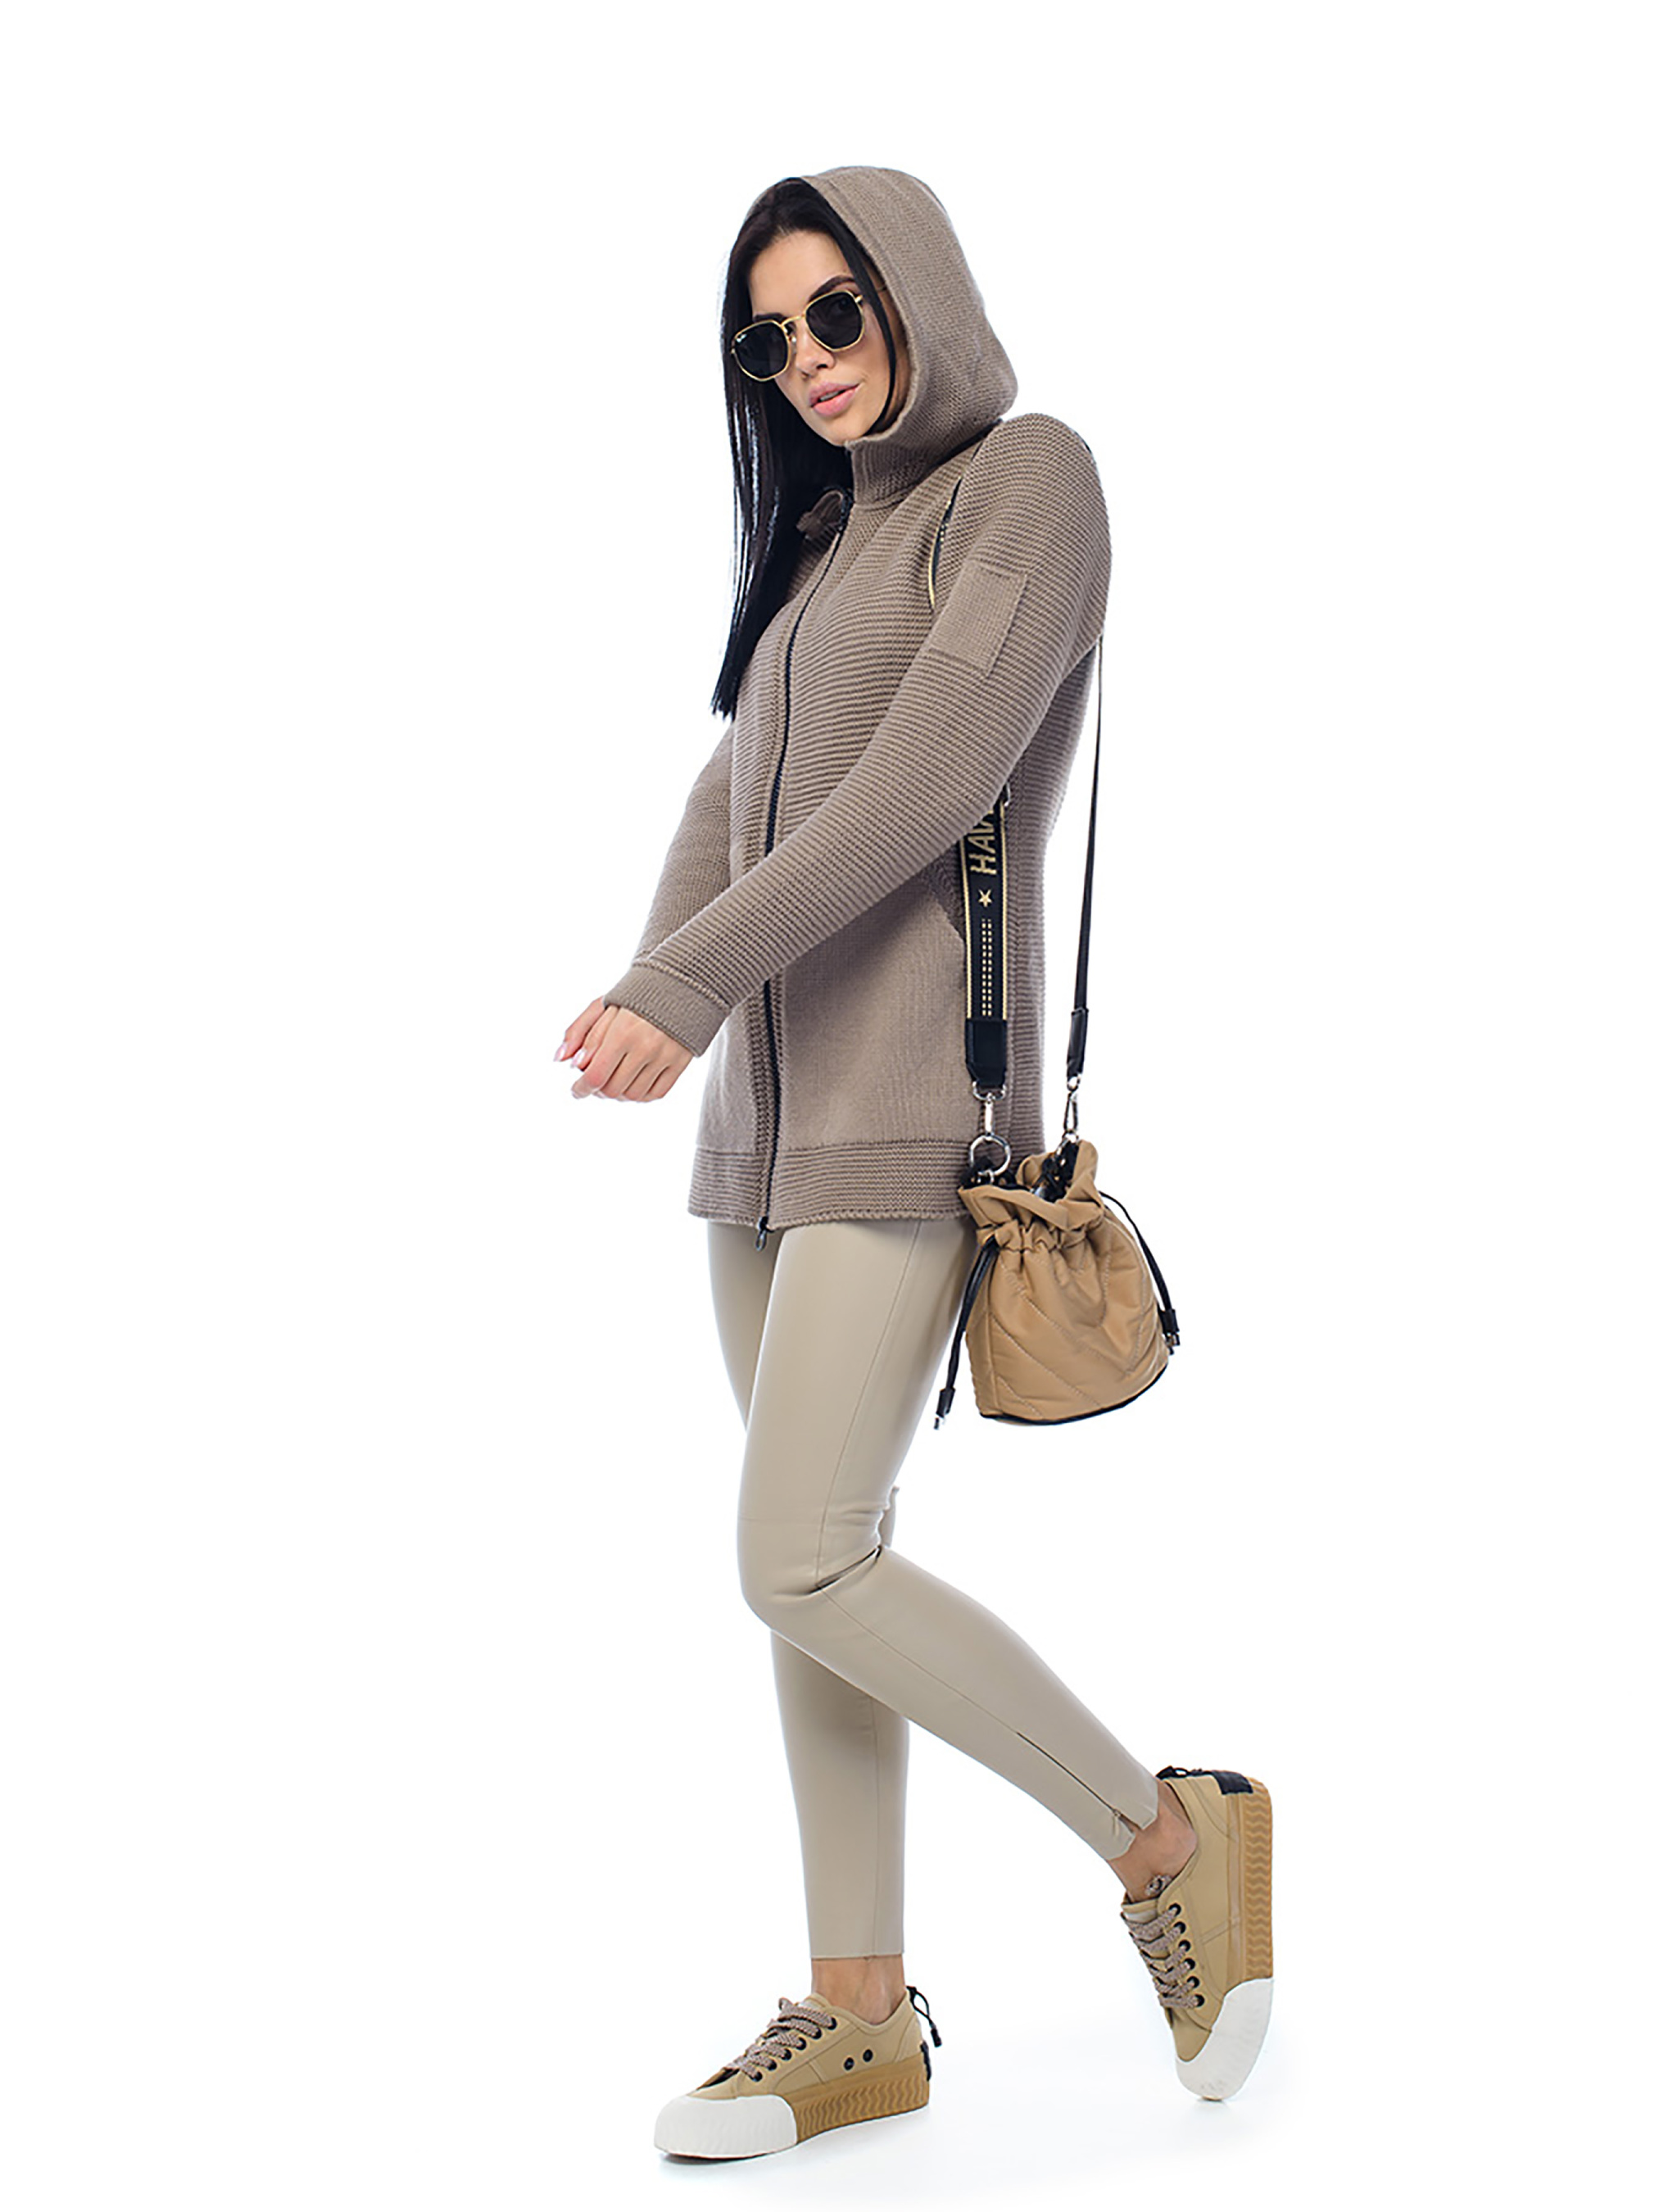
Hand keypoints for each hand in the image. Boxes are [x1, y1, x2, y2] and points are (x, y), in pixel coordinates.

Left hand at [556, 996, 693, 1101]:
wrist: (679, 984)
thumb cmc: (636, 995)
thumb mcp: (602, 1006)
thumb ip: (579, 1032)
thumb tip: (561, 1059)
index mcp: (622, 1031)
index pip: (596, 1075)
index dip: (582, 1088)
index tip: (576, 1090)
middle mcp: (645, 1046)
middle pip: (613, 1089)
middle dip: (598, 1090)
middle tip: (595, 1083)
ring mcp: (664, 1056)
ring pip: (634, 1095)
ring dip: (619, 1094)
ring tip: (614, 1081)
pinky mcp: (680, 1062)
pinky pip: (657, 1093)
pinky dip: (641, 1095)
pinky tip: (634, 1082)